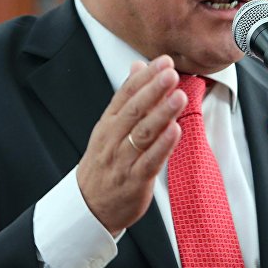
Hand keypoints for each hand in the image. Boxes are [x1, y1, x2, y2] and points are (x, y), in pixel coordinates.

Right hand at [76, 55, 186, 234]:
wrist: (90, 206)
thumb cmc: (104, 164)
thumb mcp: (109, 127)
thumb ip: (127, 97)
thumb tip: (138, 67)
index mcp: (108, 124)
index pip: (125, 94)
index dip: (145, 77)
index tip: (163, 62)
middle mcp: (113, 139)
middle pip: (134, 110)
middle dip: (153, 90)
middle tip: (171, 73)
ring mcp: (123, 160)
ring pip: (142, 133)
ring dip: (162, 113)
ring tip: (178, 96)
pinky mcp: (135, 180)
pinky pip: (150, 160)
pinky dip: (163, 145)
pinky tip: (175, 131)